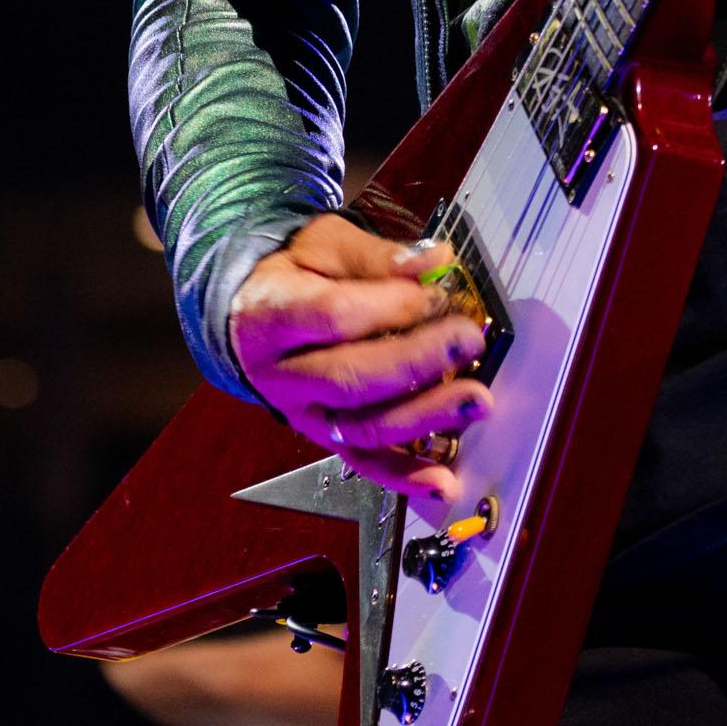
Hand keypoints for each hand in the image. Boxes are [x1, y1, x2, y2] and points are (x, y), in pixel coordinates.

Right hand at [224, 212, 489, 507]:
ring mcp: (303, 413)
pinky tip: (442, 481)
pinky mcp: (323, 438)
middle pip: (351, 378)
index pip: (334, 316)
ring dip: (424, 418)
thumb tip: (433, 263)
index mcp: (273, 315)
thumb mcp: (323, 244)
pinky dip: (404, 476)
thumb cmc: (292, 275)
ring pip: (362, 427)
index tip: (436, 294)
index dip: (391, 307)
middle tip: (467, 340)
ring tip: (474, 401)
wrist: (251, 316)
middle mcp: (282, 375)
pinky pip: (363, 463)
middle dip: (418, 362)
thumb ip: (377, 256)